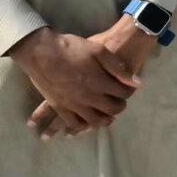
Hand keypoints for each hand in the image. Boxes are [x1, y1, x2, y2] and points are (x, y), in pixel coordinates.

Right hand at [27, 15, 161, 134]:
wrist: (40, 51)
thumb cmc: (70, 47)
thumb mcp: (98, 50)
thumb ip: (118, 67)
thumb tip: (136, 82)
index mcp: (99, 83)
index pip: (122, 94)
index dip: (128, 92)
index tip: (128, 90)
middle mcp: (88, 97)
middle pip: (110, 110)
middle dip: (118, 108)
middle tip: (119, 104)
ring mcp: (72, 104)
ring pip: (92, 121)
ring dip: (102, 121)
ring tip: (106, 119)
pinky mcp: (58, 106)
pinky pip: (72, 122)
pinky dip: (79, 127)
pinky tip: (81, 128)